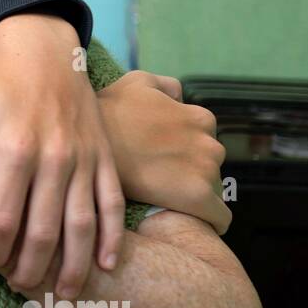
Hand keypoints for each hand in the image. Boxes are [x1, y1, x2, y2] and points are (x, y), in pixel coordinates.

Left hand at [0, 14, 123, 299]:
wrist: (44, 52)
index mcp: (16, 150)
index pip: (4, 217)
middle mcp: (55, 159)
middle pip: (44, 231)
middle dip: (31, 267)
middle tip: (20, 286)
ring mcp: (85, 161)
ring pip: (83, 225)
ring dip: (74, 266)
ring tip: (65, 295)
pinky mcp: (105, 158)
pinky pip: (113, 204)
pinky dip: (113, 237)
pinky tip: (107, 265)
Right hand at [97, 71, 231, 233]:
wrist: (88, 150)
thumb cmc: (109, 114)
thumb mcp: (137, 82)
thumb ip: (166, 87)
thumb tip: (179, 98)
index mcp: (199, 118)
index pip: (204, 140)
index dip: (183, 151)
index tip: (162, 160)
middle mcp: (209, 143)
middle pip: (209, 166)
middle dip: (189, 172)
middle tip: (158, 179)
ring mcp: (205, 171)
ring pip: (211, 190)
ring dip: (193, 194)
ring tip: (165, 199)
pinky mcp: (198, 198)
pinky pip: (219, 217)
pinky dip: (212, 221)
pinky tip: (198, 225)